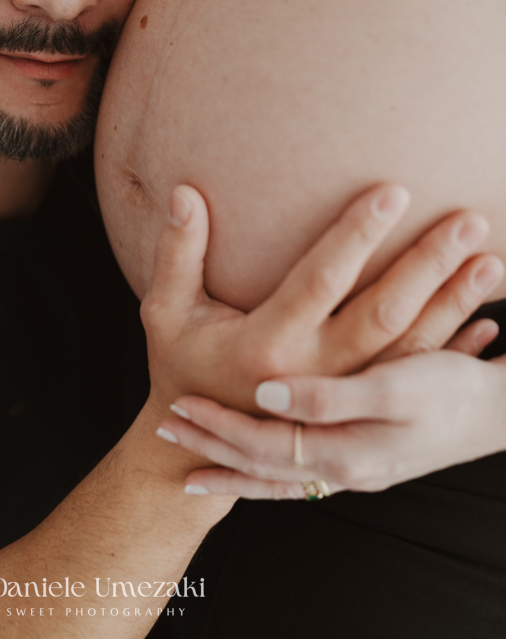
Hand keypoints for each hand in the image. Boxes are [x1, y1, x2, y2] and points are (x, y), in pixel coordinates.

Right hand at [143, 183, 499, 419]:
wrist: (196, 446)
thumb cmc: (180, 364)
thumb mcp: (165, 312)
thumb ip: (178, 253)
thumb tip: (184, 191)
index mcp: (265, 347)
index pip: (321, 281)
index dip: (356, 237)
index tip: (392, 193)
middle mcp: (311, 375)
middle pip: (382, 315)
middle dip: (427, 265)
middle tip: (468, 222)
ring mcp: (342, 397)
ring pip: (409, 347)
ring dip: (453, 303)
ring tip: (490, 259)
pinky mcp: (358, 408)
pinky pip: (413, 376)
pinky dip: (452, 348)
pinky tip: (487, 322)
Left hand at [163, 348, 505, 498]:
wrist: (498, 412)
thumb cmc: (450, 389)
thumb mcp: (394, 385)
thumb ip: (328, 395)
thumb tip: (265, 391)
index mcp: (345, 454)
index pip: (261, 448)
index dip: (219, 428)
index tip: (177, 405)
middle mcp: (344, 471)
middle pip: (260, 467)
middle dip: (212, 446)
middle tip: (165, 424)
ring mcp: (353, 471)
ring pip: (277, 476)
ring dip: (232, 462)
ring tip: (192, 456)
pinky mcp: (363, 460)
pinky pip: (301, 476)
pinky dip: (267, 474)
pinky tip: (251, 467)